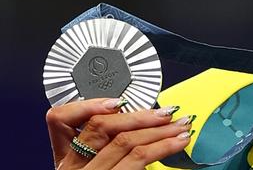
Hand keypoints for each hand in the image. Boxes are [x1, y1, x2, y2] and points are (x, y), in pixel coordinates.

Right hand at [46, 98, 193, 168]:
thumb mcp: (99, 169)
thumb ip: (110, 148)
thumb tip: (144, 121)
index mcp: (66, 162)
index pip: (59, 120)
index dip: (88, 105)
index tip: (120, 101)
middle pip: (101, 127)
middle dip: (140, 114)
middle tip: (168, 112)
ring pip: (125, 141)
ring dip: (160, 129)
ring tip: (181, 125)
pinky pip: (138, 159)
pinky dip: (164, 146)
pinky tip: (178, 142)